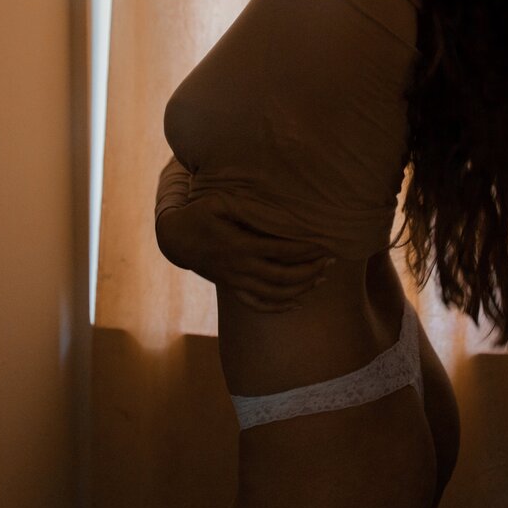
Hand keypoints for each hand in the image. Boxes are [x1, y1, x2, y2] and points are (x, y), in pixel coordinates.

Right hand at [156, 197, 335, 311]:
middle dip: (310, 269)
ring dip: (301, 288)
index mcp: (240, 245)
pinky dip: (279, 307)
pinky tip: (298, 303)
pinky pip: (257, 305)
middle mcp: (240, 268)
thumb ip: (243, 203)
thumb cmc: (199, 214)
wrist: (176, 239)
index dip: (305, 248)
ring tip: (323, 278)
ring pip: (274, 294)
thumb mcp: (217, 201)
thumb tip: (271, 200)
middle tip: (332, 259)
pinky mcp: (233, 288)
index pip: (281, 250)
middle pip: (283, 276)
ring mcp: (236, 281)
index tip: (325, 242)